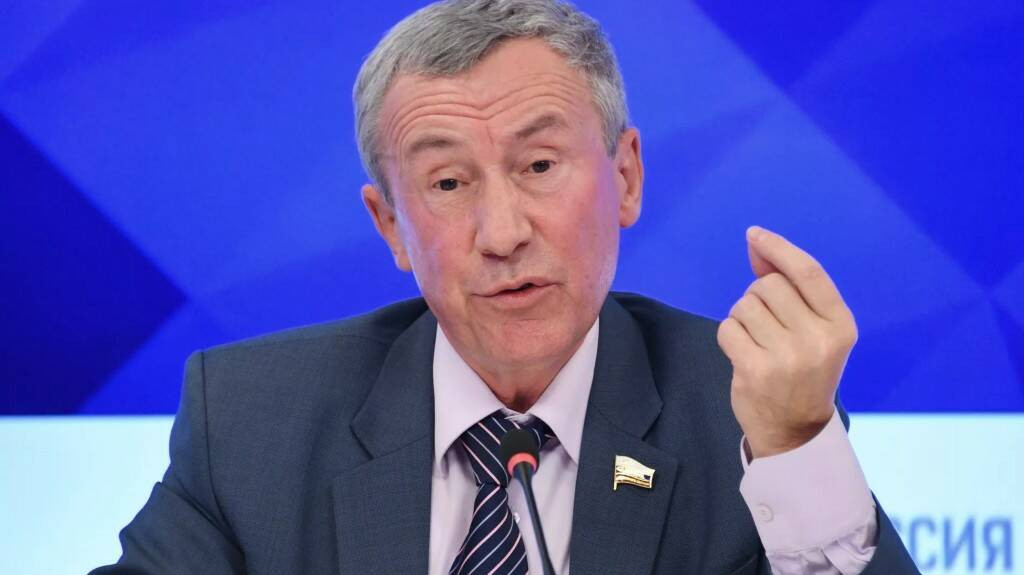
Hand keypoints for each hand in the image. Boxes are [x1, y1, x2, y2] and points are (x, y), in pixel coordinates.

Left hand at [717, 226, 857, 458]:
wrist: (796, 431)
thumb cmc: (804, 371)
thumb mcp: (814, 330)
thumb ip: (791, 288)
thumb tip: (758, 244)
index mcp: (841, 325)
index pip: (808, 272)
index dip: (779, 248)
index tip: (754, 235)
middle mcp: (818, 339)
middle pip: (768, 285)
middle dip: (757, 296)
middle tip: (765, 325)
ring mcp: (787, 357)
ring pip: (744, 305)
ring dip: (742, 318)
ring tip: (757, 343)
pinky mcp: (756, 370)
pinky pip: (728, 329)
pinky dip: (729, 337)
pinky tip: (744, 355)